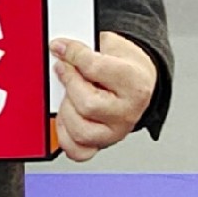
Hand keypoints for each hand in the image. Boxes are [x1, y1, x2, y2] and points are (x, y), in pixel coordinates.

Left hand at [52, 32, 157, 160]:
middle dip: (68, 82)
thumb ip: (84, 47)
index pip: (94, 69)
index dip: (71, 54)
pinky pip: (78, 151)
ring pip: (81, 131)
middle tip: (63, 69)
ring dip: (66, 109)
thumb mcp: (109, 45)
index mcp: (134, 83)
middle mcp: (128, 113)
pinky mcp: (103, 144)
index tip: (60, 47)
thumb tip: (59, 49)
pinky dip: (65, 136)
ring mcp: (116, 132)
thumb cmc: (122, 65)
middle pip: (87, 104)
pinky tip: (64, 116)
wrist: (138, 81)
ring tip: (67, 93)